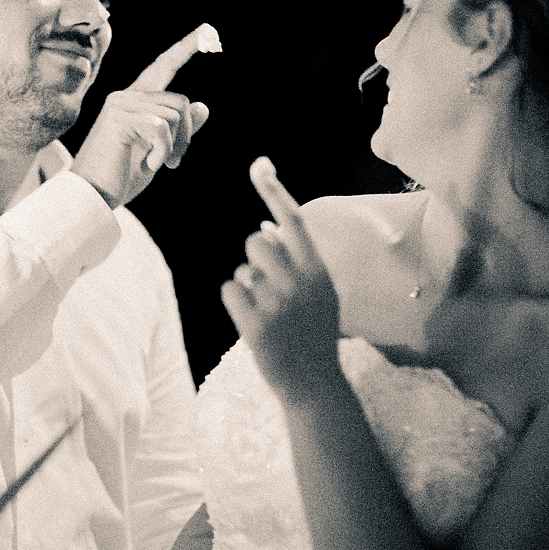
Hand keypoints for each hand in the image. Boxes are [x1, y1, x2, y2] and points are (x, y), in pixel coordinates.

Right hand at [71, 27, 212, 208]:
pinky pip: (162, 128)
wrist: (92, 196)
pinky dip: (162, 152)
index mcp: (135, 101)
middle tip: (173, 163)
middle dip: (186, 137)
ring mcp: (121, 105)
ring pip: (175, 116)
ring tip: (156, 163)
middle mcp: (126, 96)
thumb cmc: (121, 176)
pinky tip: (147, 164)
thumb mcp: (158, 151)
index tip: (207, 30)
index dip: (185, 48)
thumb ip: (178, 130)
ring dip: (174, 147)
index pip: (163, 67)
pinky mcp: (120, 118)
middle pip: (180, 102)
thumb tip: (203, 106)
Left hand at [221, 158, 341, 399]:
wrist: (314, 384)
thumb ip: (297, 260)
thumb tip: (264, 225)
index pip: (295, 221)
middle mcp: (301, 283)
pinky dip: (235, 302)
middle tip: (267, 284)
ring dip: (247, 283)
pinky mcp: (257, 325)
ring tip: (266, 310)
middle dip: (254, 256)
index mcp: (319, 272)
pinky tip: (254, 322)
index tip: (260, 164)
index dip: (274, 191)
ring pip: (242, 268)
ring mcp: (279, 304)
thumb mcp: (317, 293)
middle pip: (256, 241)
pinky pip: (229, 290)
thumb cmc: (312, 333)